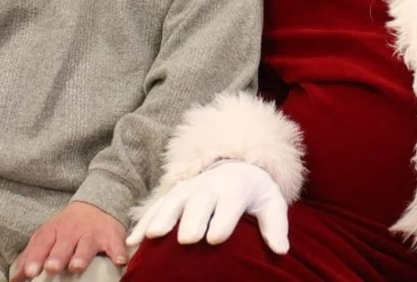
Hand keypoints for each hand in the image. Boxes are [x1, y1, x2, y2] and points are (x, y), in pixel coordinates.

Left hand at [11, 201, 126, 281]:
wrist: (97, 204)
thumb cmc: (67, 227)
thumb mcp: (47, 236)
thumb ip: (31, 256)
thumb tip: (14, 279)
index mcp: (53, 231)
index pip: (42, 244)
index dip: (35, 258)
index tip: (29, 272)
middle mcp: (72, 232)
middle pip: (63, 245)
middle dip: (57, 256)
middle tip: (51, 268)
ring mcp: (92, 234)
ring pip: (86, 245)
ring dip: (82, 256)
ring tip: (77, 266)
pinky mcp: (111, 236)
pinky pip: (115, 245)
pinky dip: (118, 252)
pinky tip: (118, 261)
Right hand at [127, 161, 288, 253]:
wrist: (237, 166)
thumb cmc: (256, 194)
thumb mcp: (272, 204)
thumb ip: (276, 226)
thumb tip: (282, 250)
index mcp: (236, 187)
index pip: (230, 203)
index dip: (223, 220)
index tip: (215, 238)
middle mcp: (210, 185)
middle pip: (199, 202)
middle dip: (193, 219)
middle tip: (187, 239)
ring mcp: (189, 188)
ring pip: (173, 202)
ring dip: (162, 217)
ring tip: (153, 236)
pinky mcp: (174, 194)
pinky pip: (156, 207)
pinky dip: (143, 222)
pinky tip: (134, 240)